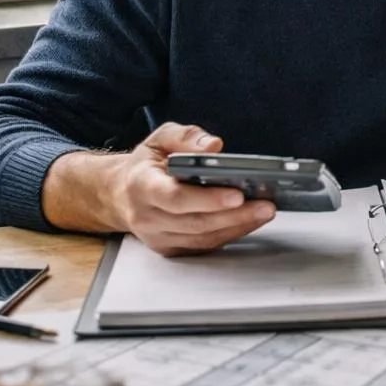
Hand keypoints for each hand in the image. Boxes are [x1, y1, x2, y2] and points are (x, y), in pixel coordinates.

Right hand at [114, 122, 275, 256]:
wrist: (121, 193)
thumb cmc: (146, 164)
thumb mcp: (159, 139)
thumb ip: (185, 137)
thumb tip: (213, 146)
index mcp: (141, 186)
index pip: (175, 198)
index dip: (207, 199)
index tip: (236, 194)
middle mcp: (146, 216)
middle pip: (195, 222)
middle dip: (234, 215)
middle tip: (265, 205)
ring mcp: (157, 237)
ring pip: (202, 238)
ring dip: (237, 227)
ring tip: (264, 212)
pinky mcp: (169, 248)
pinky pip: (203, 245)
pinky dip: (230, 234)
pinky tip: (249, 221)